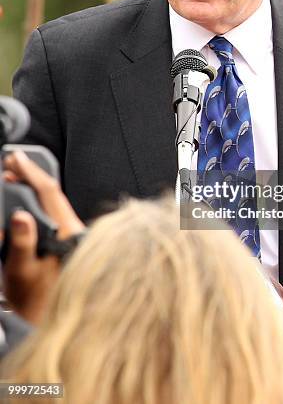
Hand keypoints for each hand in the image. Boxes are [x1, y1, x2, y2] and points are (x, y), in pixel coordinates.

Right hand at [2, 151, 84, 323]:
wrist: (55, 323)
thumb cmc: (39, 302)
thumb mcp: (22, 272)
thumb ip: (21, 242)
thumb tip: (20, 215)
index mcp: (66, 231)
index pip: (49, 191)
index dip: (31, 171)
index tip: (16, 157)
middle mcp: (74, 229)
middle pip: (52, 194)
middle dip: (30, 177)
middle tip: (10, 166)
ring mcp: (73, 235)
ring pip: (54, 204)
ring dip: (34, 191)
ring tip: (14, 181)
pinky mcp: (70, 242)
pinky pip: (54, 214)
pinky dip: (39, 205)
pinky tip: (26, 206)